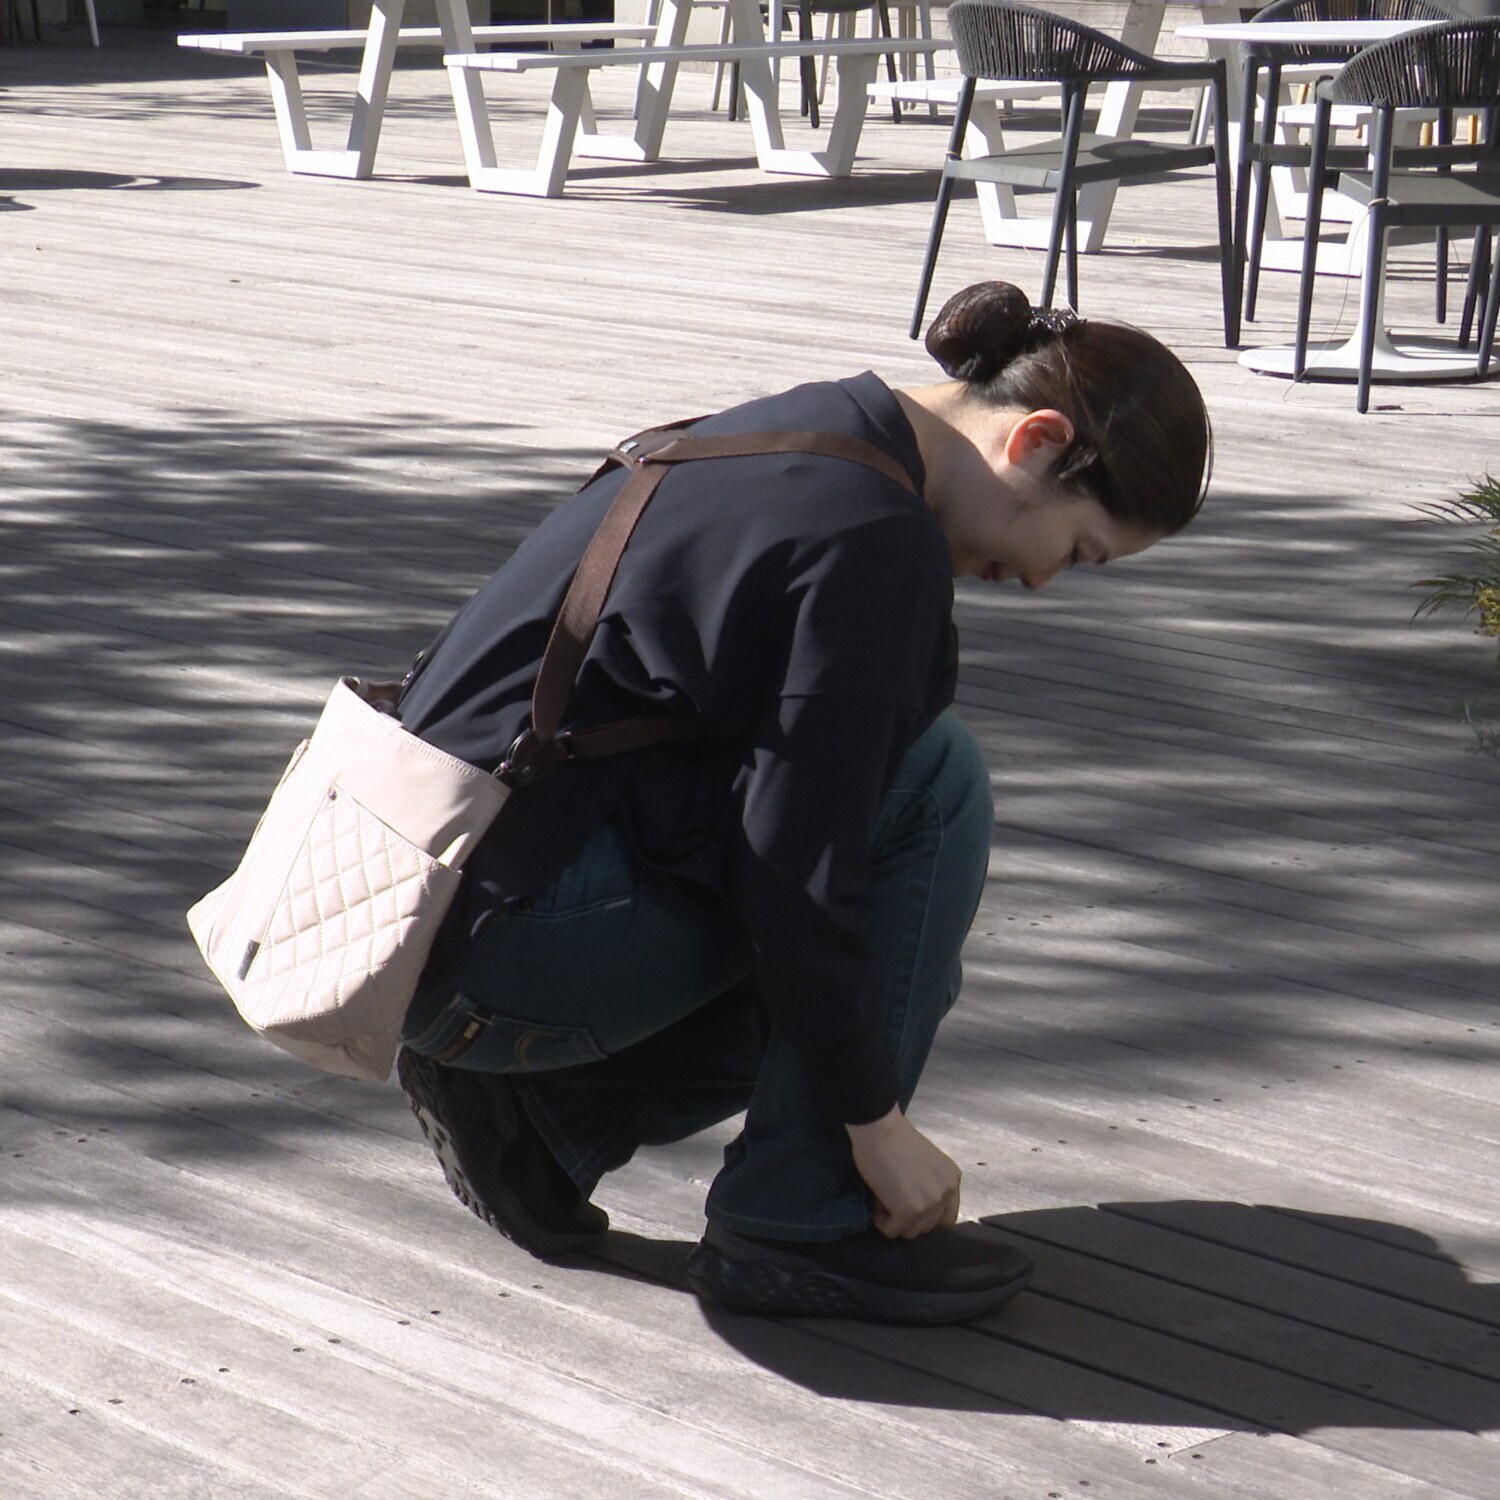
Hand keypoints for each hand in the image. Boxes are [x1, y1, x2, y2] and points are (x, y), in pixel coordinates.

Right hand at [845, 1106, 960, 1238]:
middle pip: (928, 1227)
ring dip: (895, 1220)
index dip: (926, 1214)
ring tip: (883, 1200)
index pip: (946, 1216)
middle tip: (891, 1199)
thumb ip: (929, 1185)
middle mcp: (946, 1193)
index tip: (908, 1203)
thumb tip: (916, 1208)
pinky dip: (881, 1222)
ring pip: (911, 1232)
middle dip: (908, 1218)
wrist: (880, 1127)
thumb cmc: (896, 1138)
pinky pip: (892, 1230)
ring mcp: (930, 1204)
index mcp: (952, 1179)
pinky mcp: (909, 1211)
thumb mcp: (927, 1164)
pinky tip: (876, 1203)